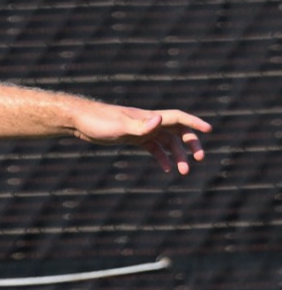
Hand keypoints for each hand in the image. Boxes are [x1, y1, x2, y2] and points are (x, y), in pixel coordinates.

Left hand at [72, 105, 211, 174]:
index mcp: (150, 117)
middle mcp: (149, 122)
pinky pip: (153, 148)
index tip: (209, 130)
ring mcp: (142, 131)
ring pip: (167, 143)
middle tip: (199, 158)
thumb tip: (159, 120)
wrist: (80, 122)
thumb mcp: (119, 126)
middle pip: (178, 132)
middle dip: (191, 144)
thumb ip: (140, 126)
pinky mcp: (133, 138)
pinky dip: (162, 157)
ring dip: (177, 156)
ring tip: (184, 171)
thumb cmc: (99, 121)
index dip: (194, 123)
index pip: (178, 117)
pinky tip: (166, 169)